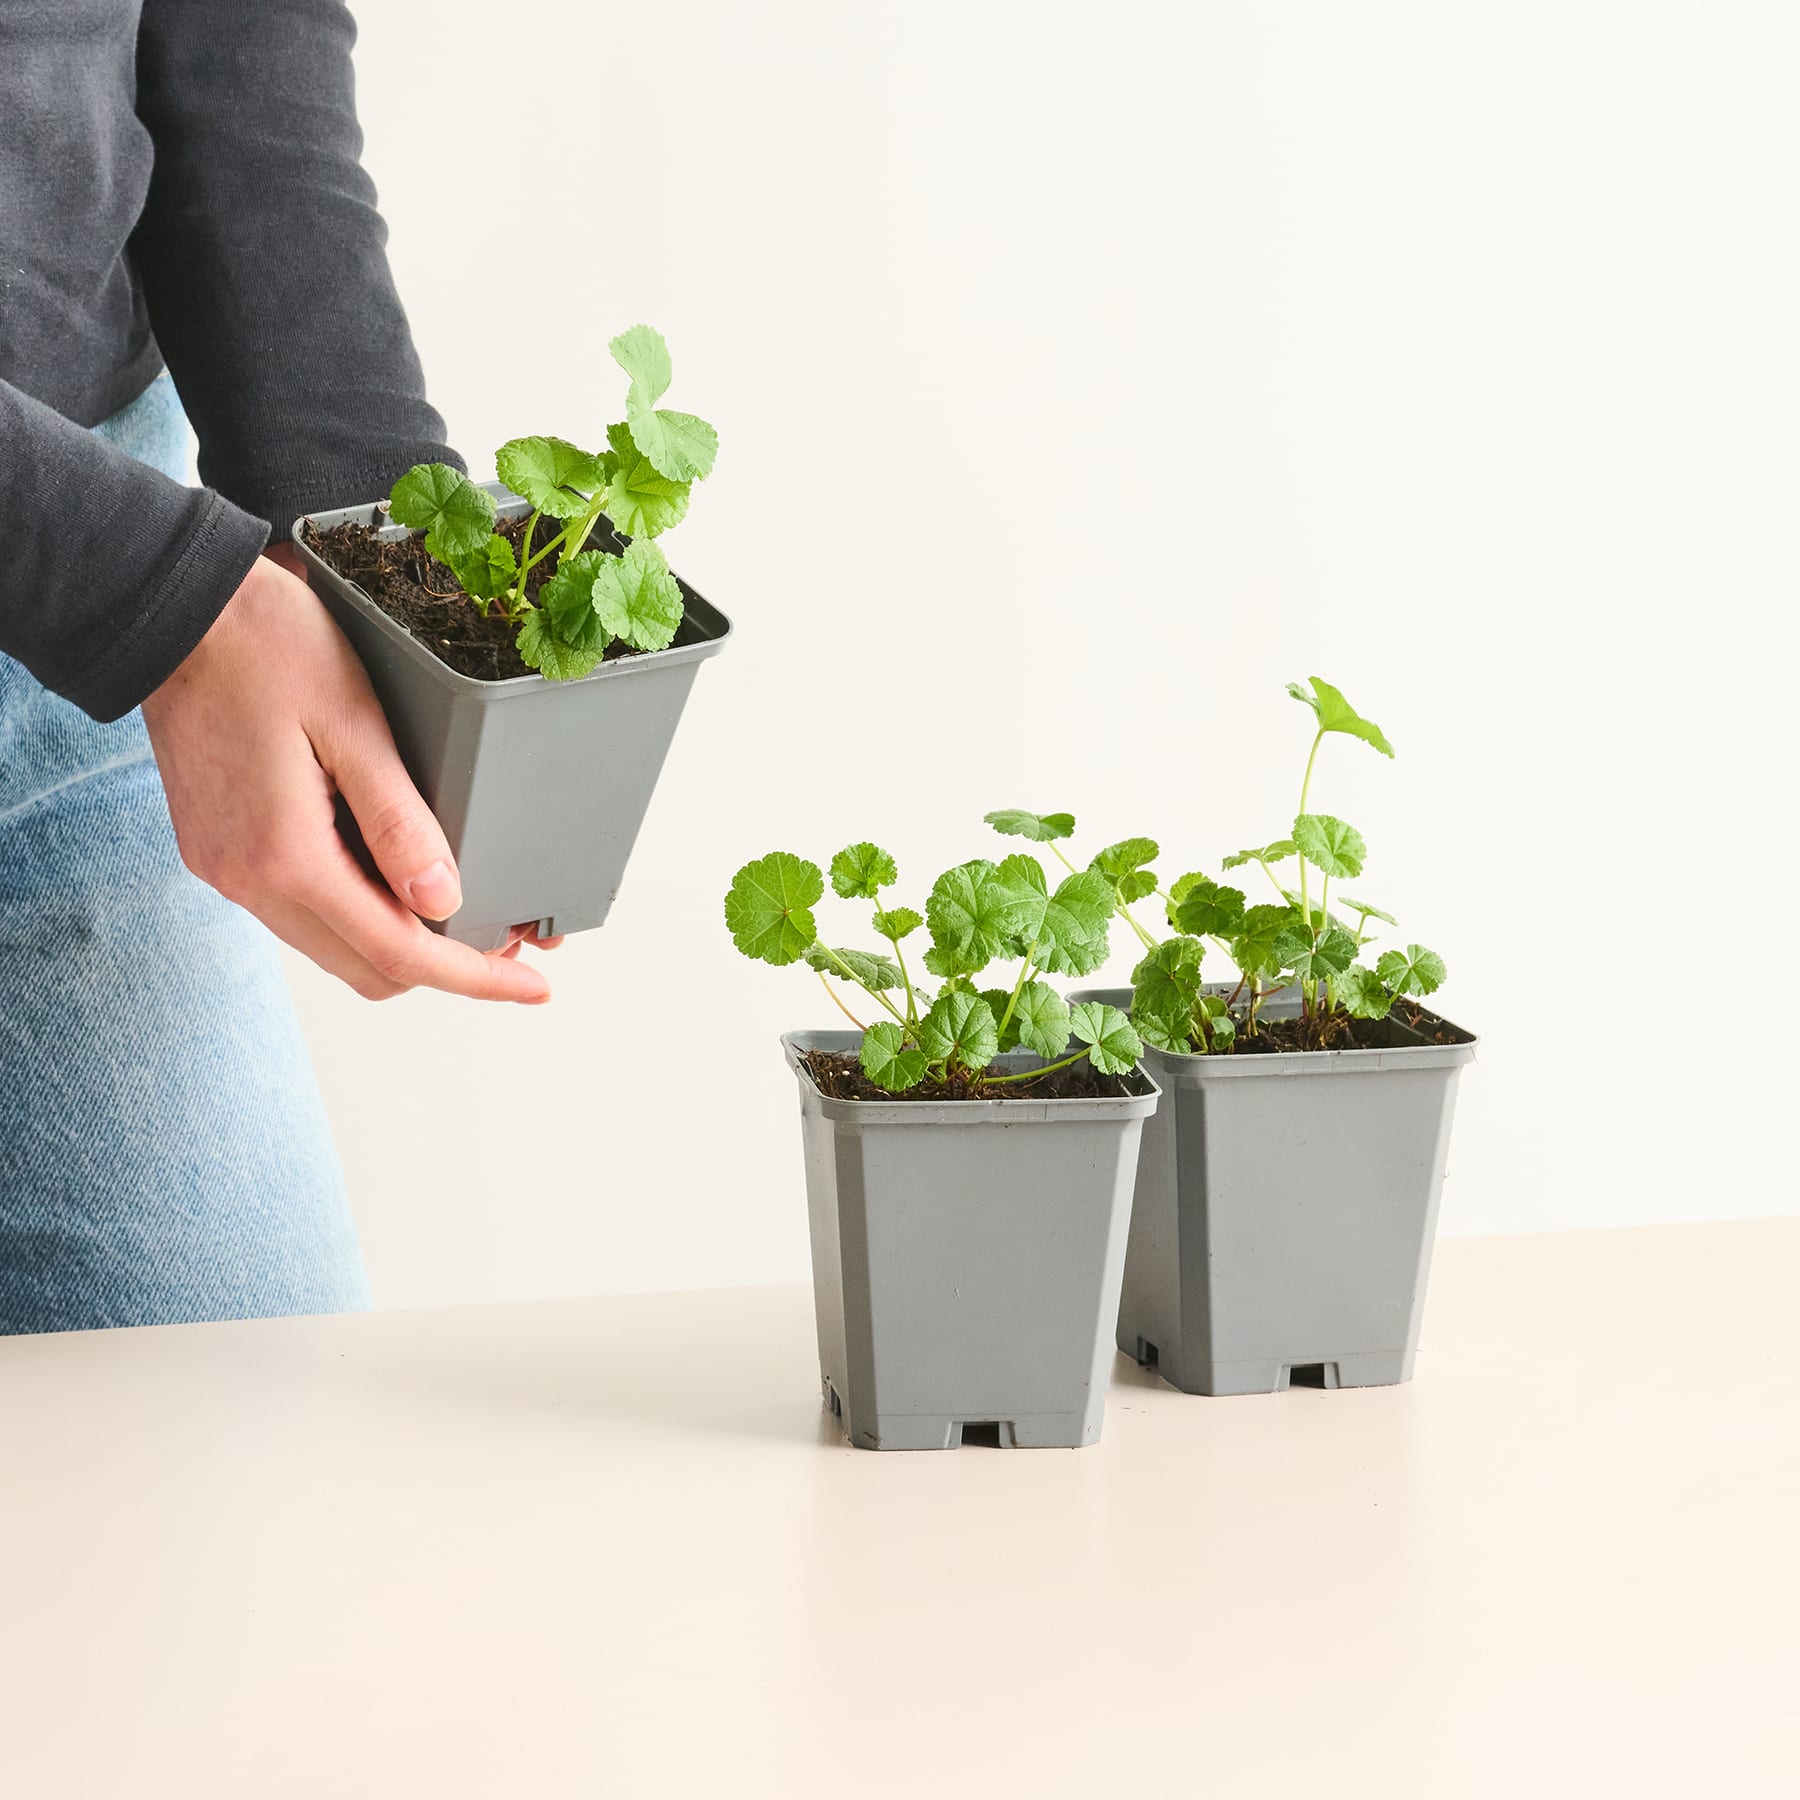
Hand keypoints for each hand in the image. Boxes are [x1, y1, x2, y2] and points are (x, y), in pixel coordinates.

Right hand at [142, 548, 553, 1002]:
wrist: (169, 610)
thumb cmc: (267, 647)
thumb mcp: (354, 723)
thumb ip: (400, 820)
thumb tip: (444, 901)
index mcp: (286, 858)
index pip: (400, 953)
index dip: (475, 977)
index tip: (533, 987)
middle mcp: (248, 883)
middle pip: (367, 969)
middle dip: (445, 968)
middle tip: (507, 941)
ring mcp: (226, 872)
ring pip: (333, 947)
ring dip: (400, 943)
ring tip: (463, 909)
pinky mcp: (218, 852)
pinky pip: (301, 913)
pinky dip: (358, 913)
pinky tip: (398, 879)